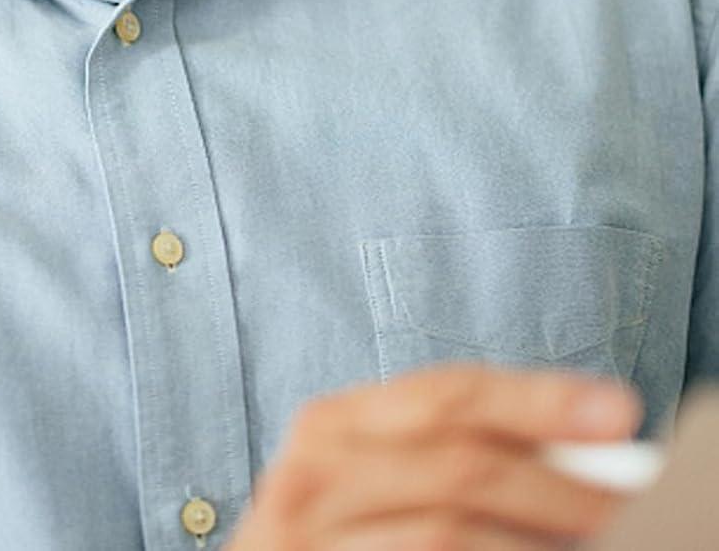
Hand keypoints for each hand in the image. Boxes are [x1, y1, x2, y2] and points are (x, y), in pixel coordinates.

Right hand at [227, 362, 642, 549]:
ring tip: (591, 542)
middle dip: (554, 484)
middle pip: (456, 463)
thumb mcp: (374, 478)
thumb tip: (579, 448)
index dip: (536, 399)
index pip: (445, 394)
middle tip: (622, 502)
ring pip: (446, 532)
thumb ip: (447, 452)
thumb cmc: (336, 535)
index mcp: (332, 423)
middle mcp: (312, 472)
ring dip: (534, 542)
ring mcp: (308, 538)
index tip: (616, 409)